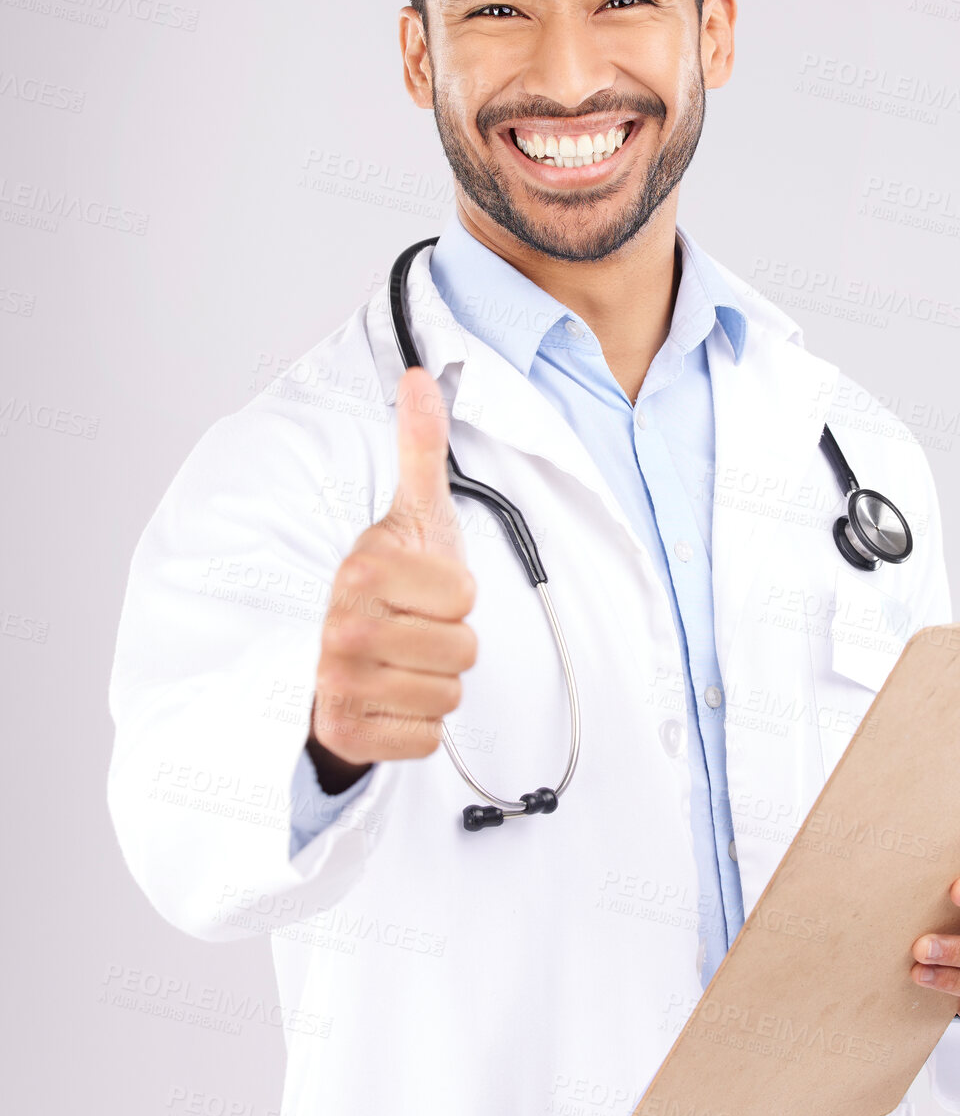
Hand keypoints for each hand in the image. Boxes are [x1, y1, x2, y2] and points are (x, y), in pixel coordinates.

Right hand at [310, 367, 476, 767]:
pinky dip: (419, 725)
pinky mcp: (345, 735)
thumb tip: (421, 378)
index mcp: (363, 569)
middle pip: (464, 649)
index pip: (465, 597)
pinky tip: (392, 700)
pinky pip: (427, 738)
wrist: (340, 658)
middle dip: (453, 642)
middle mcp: (341, 627)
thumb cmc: (391, 585)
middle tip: (416, 630)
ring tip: (404, 663)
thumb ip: (422, 448)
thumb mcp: (414, 514)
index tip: (423, 590)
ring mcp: (338, 685)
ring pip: (449, 694)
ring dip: (439, 683)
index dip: (458, 596)